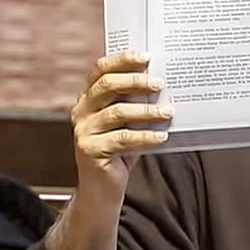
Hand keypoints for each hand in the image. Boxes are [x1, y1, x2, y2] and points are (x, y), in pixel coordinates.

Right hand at [71, 51, 173, 204]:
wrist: (102, 191)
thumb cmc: (119, 153)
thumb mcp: (126, 123)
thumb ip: (135, 104)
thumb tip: (163, 85)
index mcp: (88, 98)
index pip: (101, 69)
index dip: (122, 60)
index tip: (146, 57)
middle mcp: (81, 111)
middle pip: (107, 86)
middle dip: (135, 81)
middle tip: (159, 84)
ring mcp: (83, 131)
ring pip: (117, 112)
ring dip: (146, 111)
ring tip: (169, 112)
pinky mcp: (90, 150)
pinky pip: (122, 139)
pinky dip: (145, 137)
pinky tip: (162, 137)